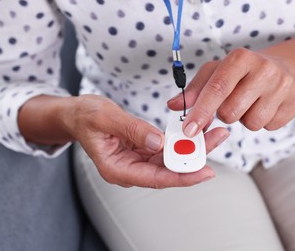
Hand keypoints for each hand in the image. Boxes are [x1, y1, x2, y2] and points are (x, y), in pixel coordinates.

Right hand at [63, 95, 228, 187]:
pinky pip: (165, 148)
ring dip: (191, 147)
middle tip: (217, 139)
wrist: (77, 115)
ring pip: (170, 159)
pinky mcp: (142, 150)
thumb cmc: (86, 117)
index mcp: (117, 169)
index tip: (205, 172)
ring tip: (214, 133)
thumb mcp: (106, 118)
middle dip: (194, 157)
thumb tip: (158, 142)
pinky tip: (196, 131)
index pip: (155, 178)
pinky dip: (180, 140)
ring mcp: (137, 160)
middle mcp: (130, 169)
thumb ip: (132, 130)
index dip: (181, 177)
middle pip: (168, 169)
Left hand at [168, 48, 294, 136]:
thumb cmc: (243, 72)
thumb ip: (194, 90)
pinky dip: (262, 122)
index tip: (188, 130)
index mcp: (241, 58)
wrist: (286, 68)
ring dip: (244, 119)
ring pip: (251, 123)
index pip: (217, 88)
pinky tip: (265, 107)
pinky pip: (269, 127)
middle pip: (231, 112)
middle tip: (232, 103)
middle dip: (225, 115)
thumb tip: (172, 105)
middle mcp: (265, 70)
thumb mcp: (216, 72)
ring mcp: (284, 86)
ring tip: (250, 103)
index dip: (201, 112)